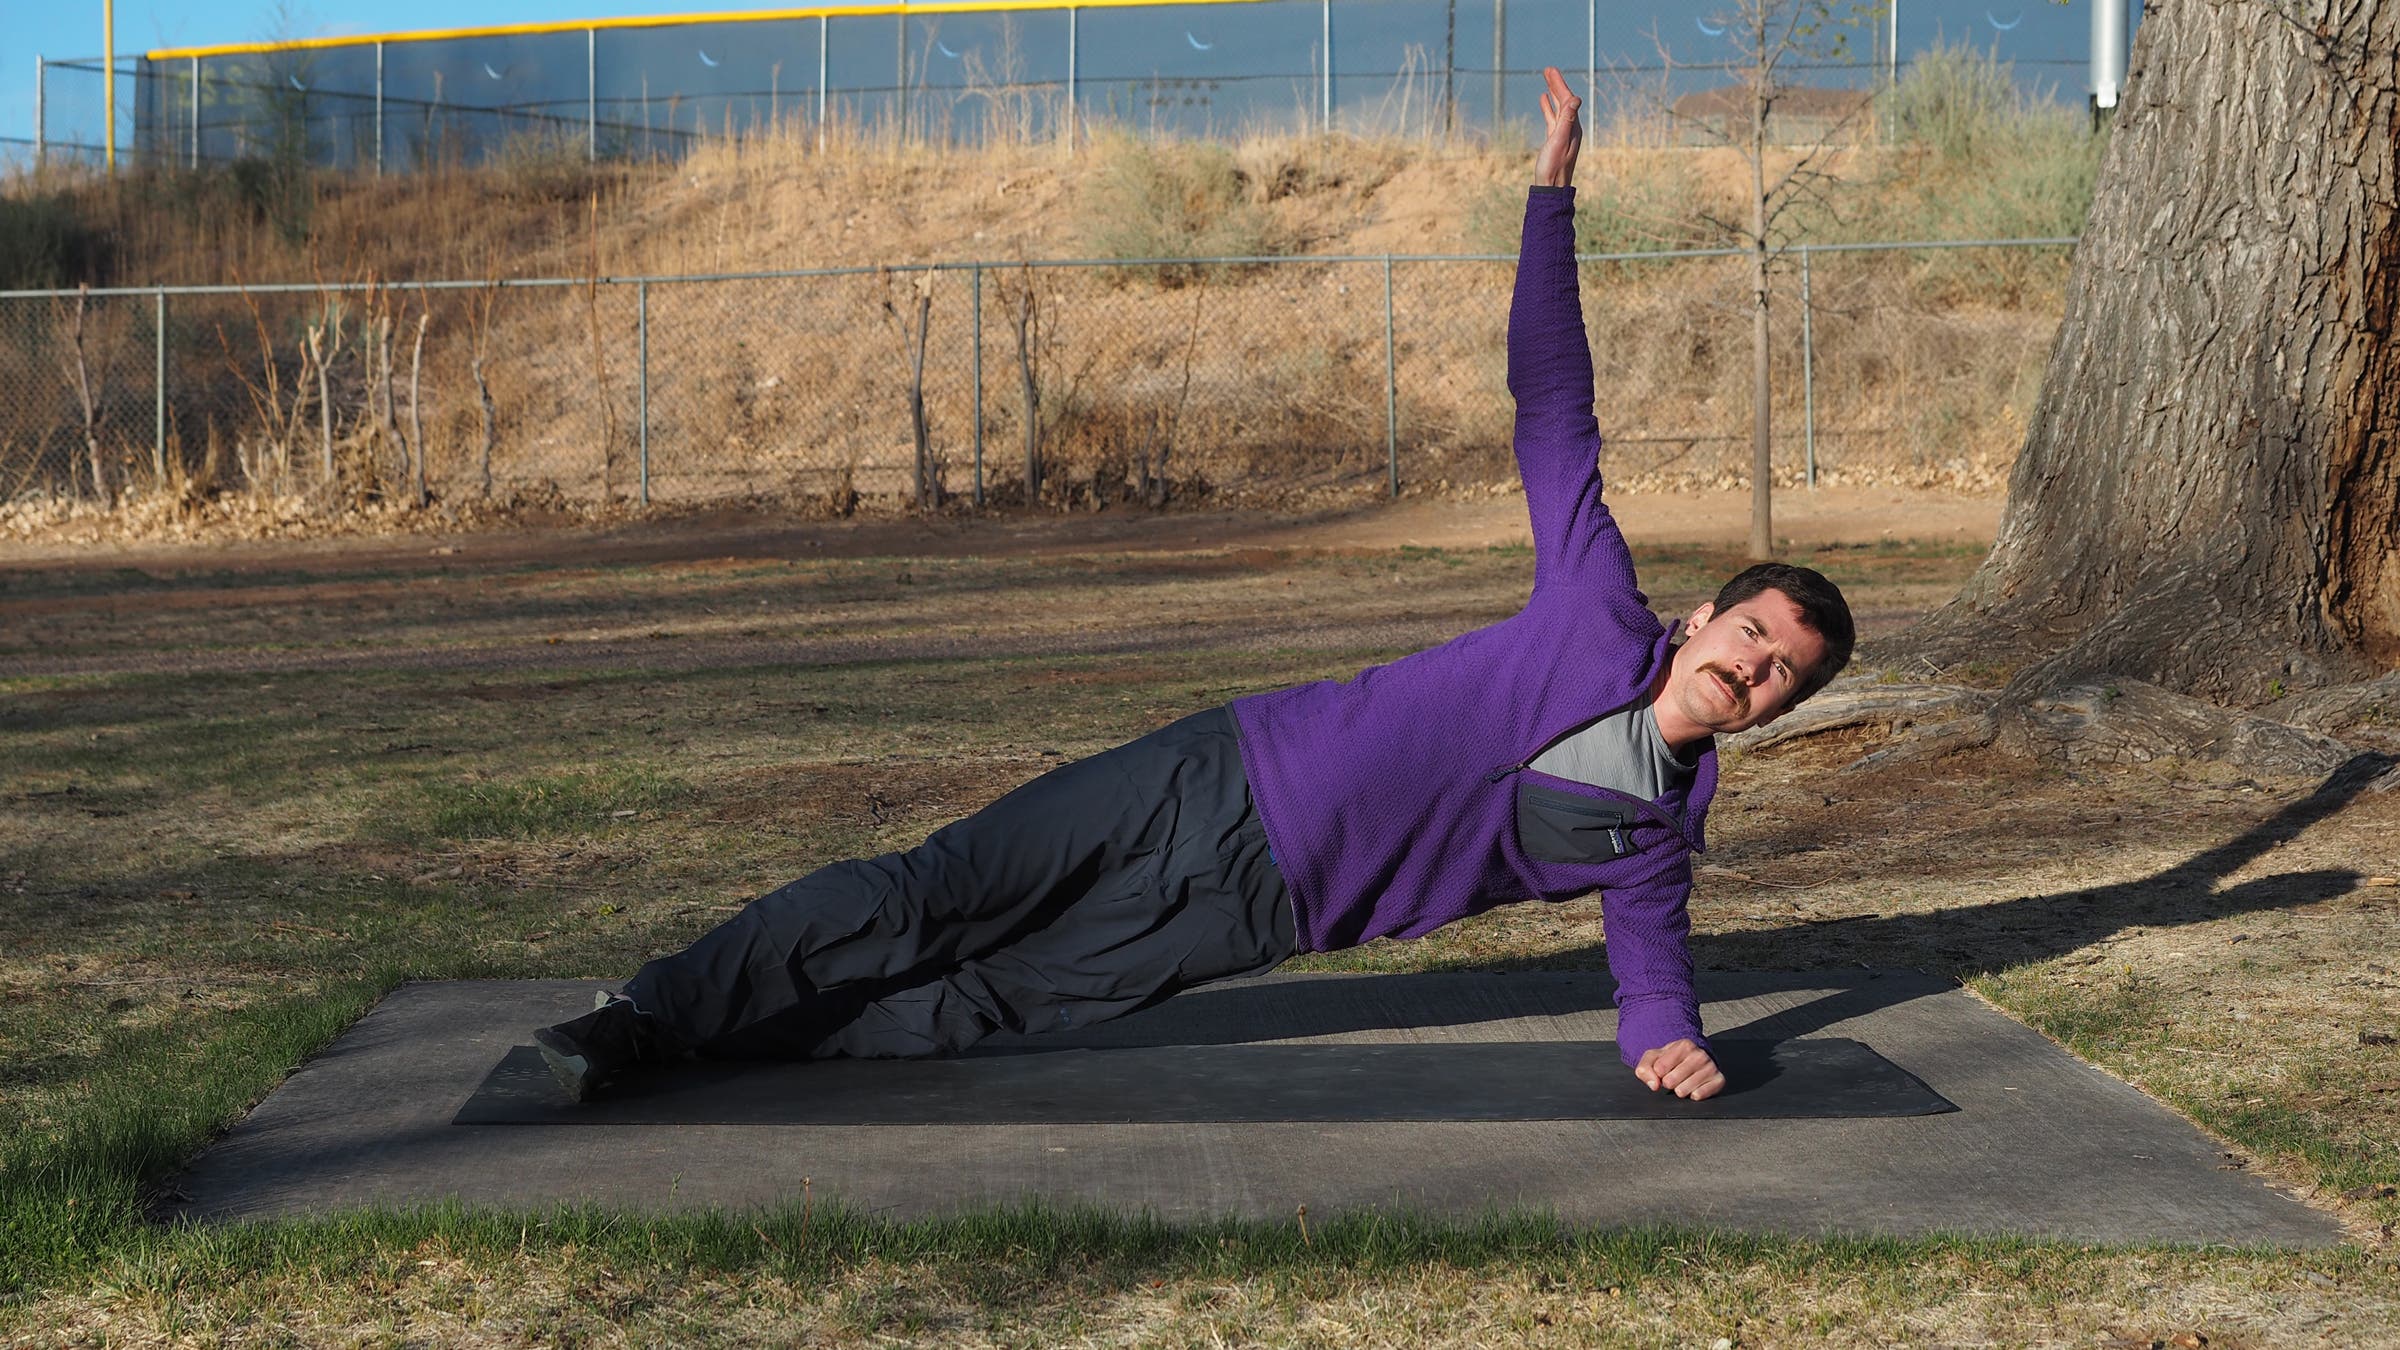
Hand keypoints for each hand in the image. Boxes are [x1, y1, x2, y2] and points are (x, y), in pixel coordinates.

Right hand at [1534, 66, 1582, 188]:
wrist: (1551, 189)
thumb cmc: (1553, 167)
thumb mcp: (1558, 141)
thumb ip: (1566, 120)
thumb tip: (1575, 98)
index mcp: (1573, 127)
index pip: (1568, 100)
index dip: (1559, 84)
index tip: (1550, 70)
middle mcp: (1571, 128)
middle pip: (1565, 101)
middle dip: (1557, 85)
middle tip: (1548, 70)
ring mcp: (1563, 134)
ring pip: (1559, 108)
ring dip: (1553, 94)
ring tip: (1547, 82)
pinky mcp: (1555, 140)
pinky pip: (1553, 118)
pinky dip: (1549, 107)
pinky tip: (1544, 101)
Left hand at [1634, 1039, 1724, 1100]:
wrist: (1692, 1060)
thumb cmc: (1670, 1060)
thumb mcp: (1653, 1058)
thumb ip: (1644, 1068)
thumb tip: (1654, 1084)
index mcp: (1684, 1045)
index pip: (1659, 1069)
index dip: (1657, 1073)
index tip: (1663, 1069)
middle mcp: (1700, 1055)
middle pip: (1670, 1081)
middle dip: (1668, 1082)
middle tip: (1673, 1077)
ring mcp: (1711, 1067)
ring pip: (1683, 1090)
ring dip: (1679, 1090)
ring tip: (1682, 1082)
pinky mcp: (1719, 1080)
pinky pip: (1699, 1096)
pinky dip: (1693, 1095)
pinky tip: (1693, 1088)